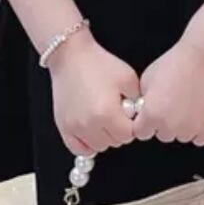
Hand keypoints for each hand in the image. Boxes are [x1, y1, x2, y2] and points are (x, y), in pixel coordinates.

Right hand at [49, 29, 140, 155]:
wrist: (71, 56)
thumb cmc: (98, 63)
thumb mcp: (127, 77)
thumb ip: (138, 100)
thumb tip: (140, 116)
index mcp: (107, 113)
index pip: (129, 135)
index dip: (131, 124)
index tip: (128, 113)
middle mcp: (89, 124)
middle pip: (114, 142)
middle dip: (119, 130)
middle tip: (116, 111)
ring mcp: (74, 127)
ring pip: (98, 147)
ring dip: (104, 136)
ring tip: (103, 117)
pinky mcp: (63, 126)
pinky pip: (78, 148)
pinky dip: (87, 143)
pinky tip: (91, 129)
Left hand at [133, 39, 203, 145]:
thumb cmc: (177, 63)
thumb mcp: (147, 78)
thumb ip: (143, 100)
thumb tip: (143, 110)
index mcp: (151, 115)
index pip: (141, 133)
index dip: (145, 123)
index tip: (150, 117)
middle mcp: (169, 126)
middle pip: (162, 135)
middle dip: (165, 123)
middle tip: (172, 104)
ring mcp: (190, 129)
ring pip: (181, 136)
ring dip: (182, 126)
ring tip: (187, 104)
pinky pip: (199, 138)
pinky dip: (199, 129)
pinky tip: (197, 112)